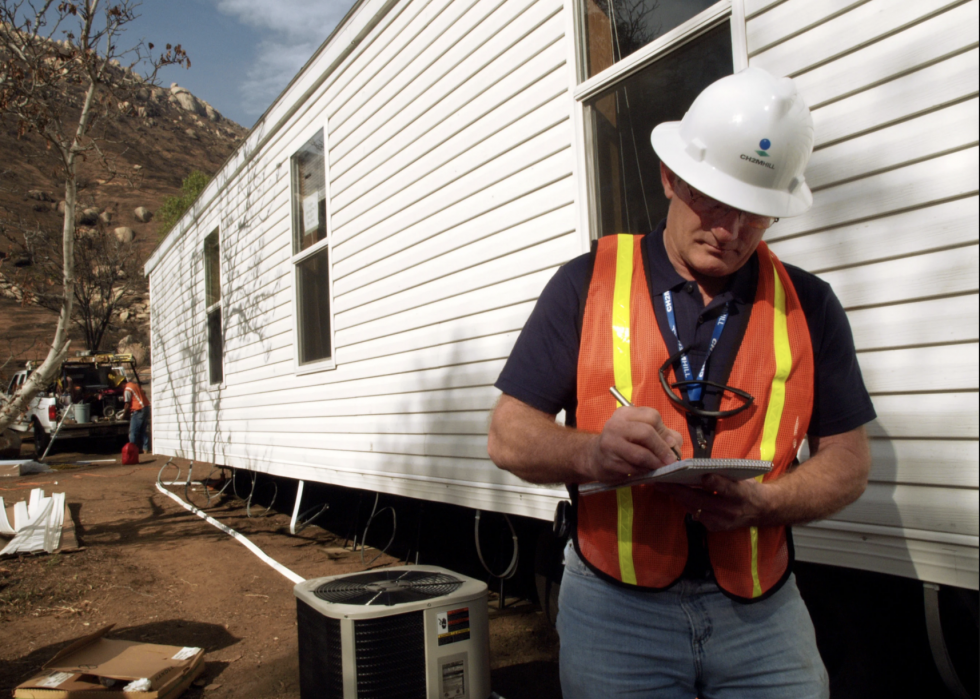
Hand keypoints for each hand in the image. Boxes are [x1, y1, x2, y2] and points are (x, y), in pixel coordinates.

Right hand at [581, 406, 682, 482]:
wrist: (595, 456)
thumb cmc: (623, 443)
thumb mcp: (640, 432)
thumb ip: (662, 435)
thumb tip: (675, 445)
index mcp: (626, 413)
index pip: (652, 417)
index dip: (665, 432)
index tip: (672, 444)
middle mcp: (616, 425)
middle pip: (646, 433)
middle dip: (662, 449)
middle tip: (671, 460)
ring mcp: (610, 444)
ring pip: (641, 455)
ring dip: (655, 464)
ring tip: (661, 468)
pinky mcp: (609, 462)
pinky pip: (634, 469)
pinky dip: (645, 472)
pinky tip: (646, 472)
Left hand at [656, 474, 774, 530]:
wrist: (761, 510)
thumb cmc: (747, 486)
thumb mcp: (740, 476)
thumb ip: (721, 473)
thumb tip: (695, 466)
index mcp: (740, 493)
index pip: (725, 488)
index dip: (712, 482)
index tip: (699, 474)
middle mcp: (731, 510)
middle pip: (701, 499)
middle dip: (678, 489)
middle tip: (660, 480)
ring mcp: (722, 521)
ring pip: (694, 508)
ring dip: (677, 497)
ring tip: (661, 486)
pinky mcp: (715, 528)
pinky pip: (695, 514)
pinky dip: (686, 504)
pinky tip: (676, 495)